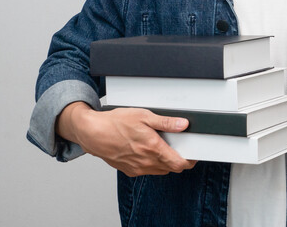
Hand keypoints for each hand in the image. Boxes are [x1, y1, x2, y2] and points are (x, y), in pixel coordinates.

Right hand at [57, 102, 196, 176]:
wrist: (92, 133)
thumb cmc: (115, 123)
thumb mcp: (144, 116)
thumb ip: (166, 122)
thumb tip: (183, 124)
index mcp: (152, 148)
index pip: (179, 164)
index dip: (190, 160)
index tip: (193, 154)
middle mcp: (146, 162)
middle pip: (171, 168)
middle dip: (179, 160)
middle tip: (180, 146)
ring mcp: (137, 168)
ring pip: (160, 170)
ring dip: (165, 162)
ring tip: (162, 146)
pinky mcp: (128, 170)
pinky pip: (147, 170)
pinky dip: (152, 163)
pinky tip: (147, 150)